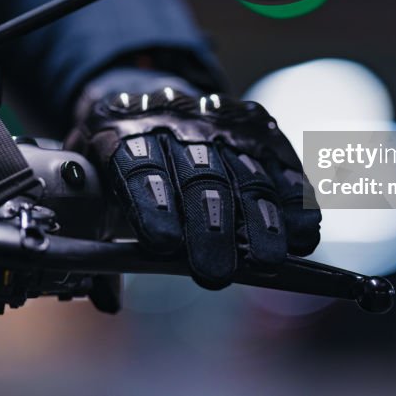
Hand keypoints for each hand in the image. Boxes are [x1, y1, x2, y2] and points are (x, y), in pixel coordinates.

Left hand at [67, 77, 320, 289]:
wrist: (149, 95)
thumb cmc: (117, 158)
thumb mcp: (91, 181)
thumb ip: (96, 235)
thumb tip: (106, 301)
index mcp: (122, 133)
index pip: (138, 168)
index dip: (152, 205)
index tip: (162, 245)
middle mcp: (177, 124)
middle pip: (199, 176)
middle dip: (209, 226)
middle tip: (214, 272)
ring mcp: (222, 125)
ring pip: (246, 173)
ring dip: (260, 220)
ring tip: (267, 261)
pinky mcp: (260, 130)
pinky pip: (283, 166)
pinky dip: (296, 203)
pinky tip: (303, 235)